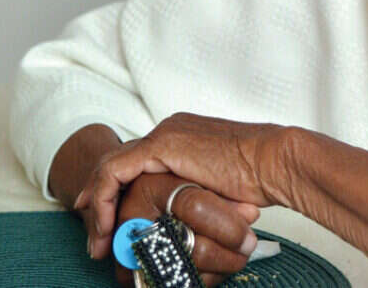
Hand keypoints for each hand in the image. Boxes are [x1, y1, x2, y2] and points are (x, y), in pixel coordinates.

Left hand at [77, 113, 291, 264]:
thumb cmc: (259, 178)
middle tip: (94, 235)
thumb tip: (189, 223)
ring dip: (97, 205)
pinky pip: (114, 171)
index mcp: (185, 136)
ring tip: (96, 238)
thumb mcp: (218, 188)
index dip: (119, 193)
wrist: (273, 161)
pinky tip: (100, 223)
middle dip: (100, 200)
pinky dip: (101, 197)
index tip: (110, 223)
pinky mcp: (160, 145)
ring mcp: (164, 134)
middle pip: (120, 163)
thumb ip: (195, 194)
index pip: (139, 162)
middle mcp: (170, 129)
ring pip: (111, 167)